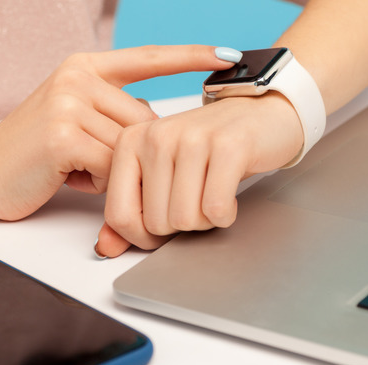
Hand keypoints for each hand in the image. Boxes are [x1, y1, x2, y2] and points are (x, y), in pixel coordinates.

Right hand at [0, 45, 236, 221]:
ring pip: (130, 145)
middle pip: (143, 119)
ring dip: (110, 169)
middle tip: (86, 163)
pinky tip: (66, 175)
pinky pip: (110, 165)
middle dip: (129, 152)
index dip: (191, 56)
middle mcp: (77, 77)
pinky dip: (96, 181)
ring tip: (72, 168)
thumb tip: (157, 128)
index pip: (148, 58)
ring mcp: (70, 102)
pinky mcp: (65, 134)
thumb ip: (113, 114)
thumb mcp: (74, 119)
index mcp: (84, 67)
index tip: (229, 56)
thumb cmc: (33, 155)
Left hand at [96, 92, 303, 257]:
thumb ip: (131, 213)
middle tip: (197, 200)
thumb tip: (106, 248)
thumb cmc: (208, 149)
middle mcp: (156, 136)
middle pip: (157, 223)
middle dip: (182, 226)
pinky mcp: (228, 146)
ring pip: (185, 219)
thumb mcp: (162, 176)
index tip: (163, 226)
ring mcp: (191, 139)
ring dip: (205, 220)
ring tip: (212, 194)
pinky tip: (229, 195)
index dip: (143, 237)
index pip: (119, 216)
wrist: (261, 114)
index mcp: (130, 142)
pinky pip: (215, 208)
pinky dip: (225, 214)